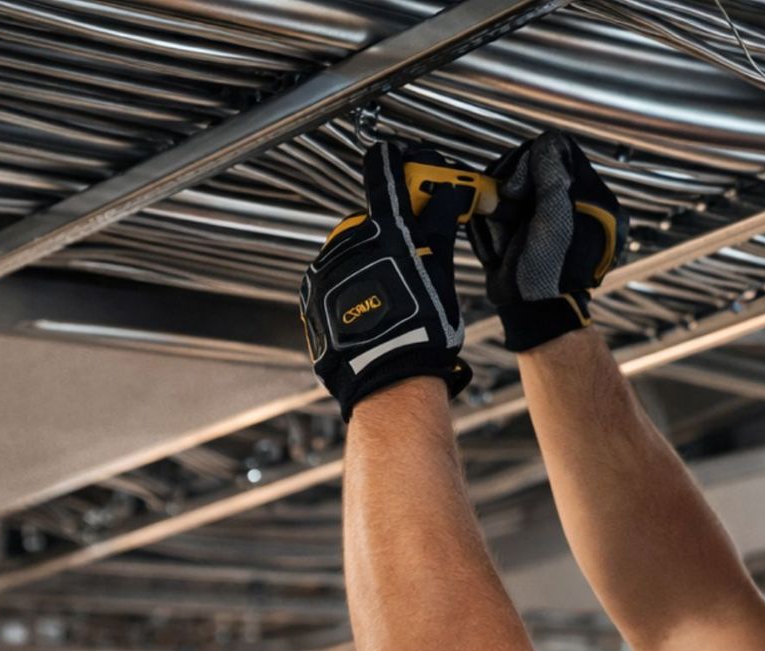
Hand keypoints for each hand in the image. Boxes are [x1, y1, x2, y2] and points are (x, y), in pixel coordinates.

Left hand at [300, 142, 471, 419]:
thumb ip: (440, 227)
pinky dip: (351, 284)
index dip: (399, 162)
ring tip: (393, 295)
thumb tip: (451, 194)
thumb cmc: (419, 329)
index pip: (386, 173)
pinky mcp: (313, 293)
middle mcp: (350, 240)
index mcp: (385, 230)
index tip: (406, 160)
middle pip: (374, 219)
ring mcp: (327, 266)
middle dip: (394, 231)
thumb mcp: (440, 273)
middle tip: (416, 254)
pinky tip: (371, 307)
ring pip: (353, 250)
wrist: (386, 376)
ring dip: (372, 261)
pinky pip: (335, 277)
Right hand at [470, 131, 627, 351]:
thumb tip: (548, 141)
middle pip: (533, 164)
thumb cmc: (547, 276)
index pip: (559, 151)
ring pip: (514, 182)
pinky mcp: (529, 223)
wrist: (532, 312)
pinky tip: (502, 241)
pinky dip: (497, 220)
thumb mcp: (553, 222)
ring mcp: (550, 212)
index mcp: (594, 199)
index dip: (530, 164)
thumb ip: (553, 178)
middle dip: (514, 188)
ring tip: (506, 236)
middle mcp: (574, 202)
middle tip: (510, 214)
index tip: (517, 190)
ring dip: (502, 208)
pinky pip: (505, 204)